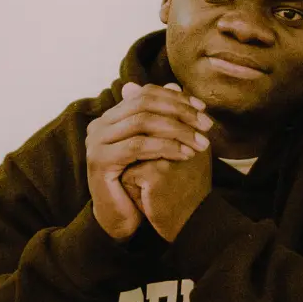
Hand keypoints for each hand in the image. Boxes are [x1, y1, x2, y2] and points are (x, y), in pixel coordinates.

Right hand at [85, 82, 212, 240]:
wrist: (120, 218)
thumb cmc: (140, 182)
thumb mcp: (156, 145)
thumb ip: (163, 118)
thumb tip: (175, 84)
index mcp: (111, 117)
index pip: (145, 94)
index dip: (176, 98)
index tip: (203, 109)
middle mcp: (99, 125)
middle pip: (144, 104)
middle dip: (180, 112)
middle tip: (207, 125)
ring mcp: (96, 142)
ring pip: (142, 122)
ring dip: (178, 130)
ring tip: (200, 142)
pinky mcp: (99, 161)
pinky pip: (138, 146)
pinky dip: (165, 147)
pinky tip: (185, 154)